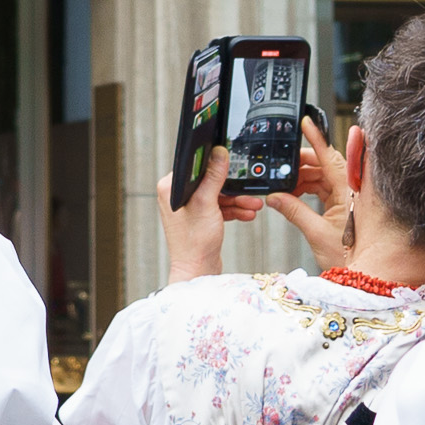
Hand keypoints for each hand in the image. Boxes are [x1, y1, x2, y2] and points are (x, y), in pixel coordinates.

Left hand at [157, 151, 238, 280]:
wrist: (198, 271)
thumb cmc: (194, 243)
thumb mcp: (207, 203)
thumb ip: (213, 177)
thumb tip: (218, 153)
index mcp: (170, 188)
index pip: (195, 166)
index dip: (215, 163)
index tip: (231, 162)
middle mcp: (176, 196)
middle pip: (209, 181)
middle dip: (232, 188)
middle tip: (249, 189)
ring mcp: (188, 208)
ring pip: (217, 195)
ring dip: (237, 200)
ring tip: (254, 205)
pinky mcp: (199, 218)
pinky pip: (218, 207)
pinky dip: (233, 209)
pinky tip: (247, 213)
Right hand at [262, 116, 360, 267]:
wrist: (365, 277)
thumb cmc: (349, 258)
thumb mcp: (316, 233)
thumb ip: (294, 211)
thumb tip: (275, 198)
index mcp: (348, 192)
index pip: (329, 157)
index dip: (316, 139)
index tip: (306, 123)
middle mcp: (351, 191)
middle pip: (324, 165)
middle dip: (302, 165)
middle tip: (282, 168)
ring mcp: (349, 197)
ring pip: (323, 176)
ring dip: (303, 179)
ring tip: (285, 188)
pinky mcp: (346, 205)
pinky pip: (326, 188)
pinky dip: (309, 189)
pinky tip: (295, 195)